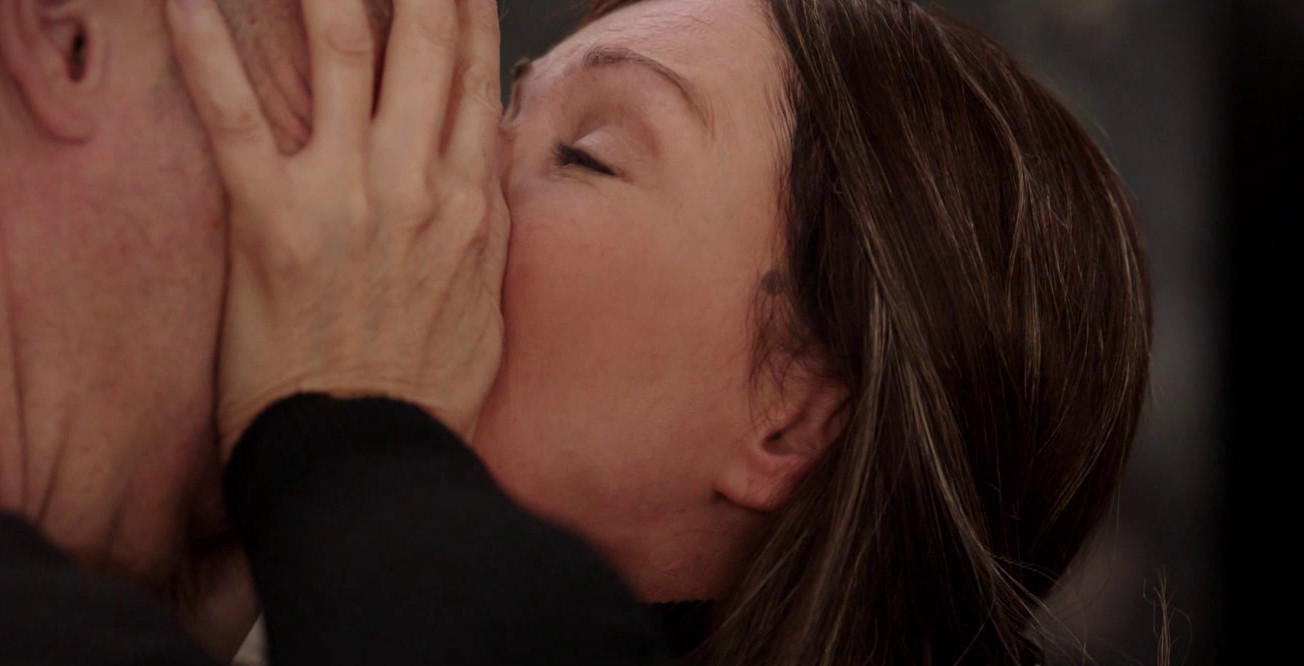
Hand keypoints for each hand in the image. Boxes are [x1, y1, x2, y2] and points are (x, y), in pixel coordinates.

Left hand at [166, 0, 507, 455]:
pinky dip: (207, 48)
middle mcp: (419, 182)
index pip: (472, 73)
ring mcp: (349, 196)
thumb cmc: (430, 387)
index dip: (462, 3)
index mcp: (470, 201)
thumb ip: (489, 222)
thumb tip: (488, 163)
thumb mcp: (488, 300)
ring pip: (343, 52)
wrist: (375, 452)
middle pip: (422, 40)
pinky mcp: (274, 224)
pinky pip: (238, 118)